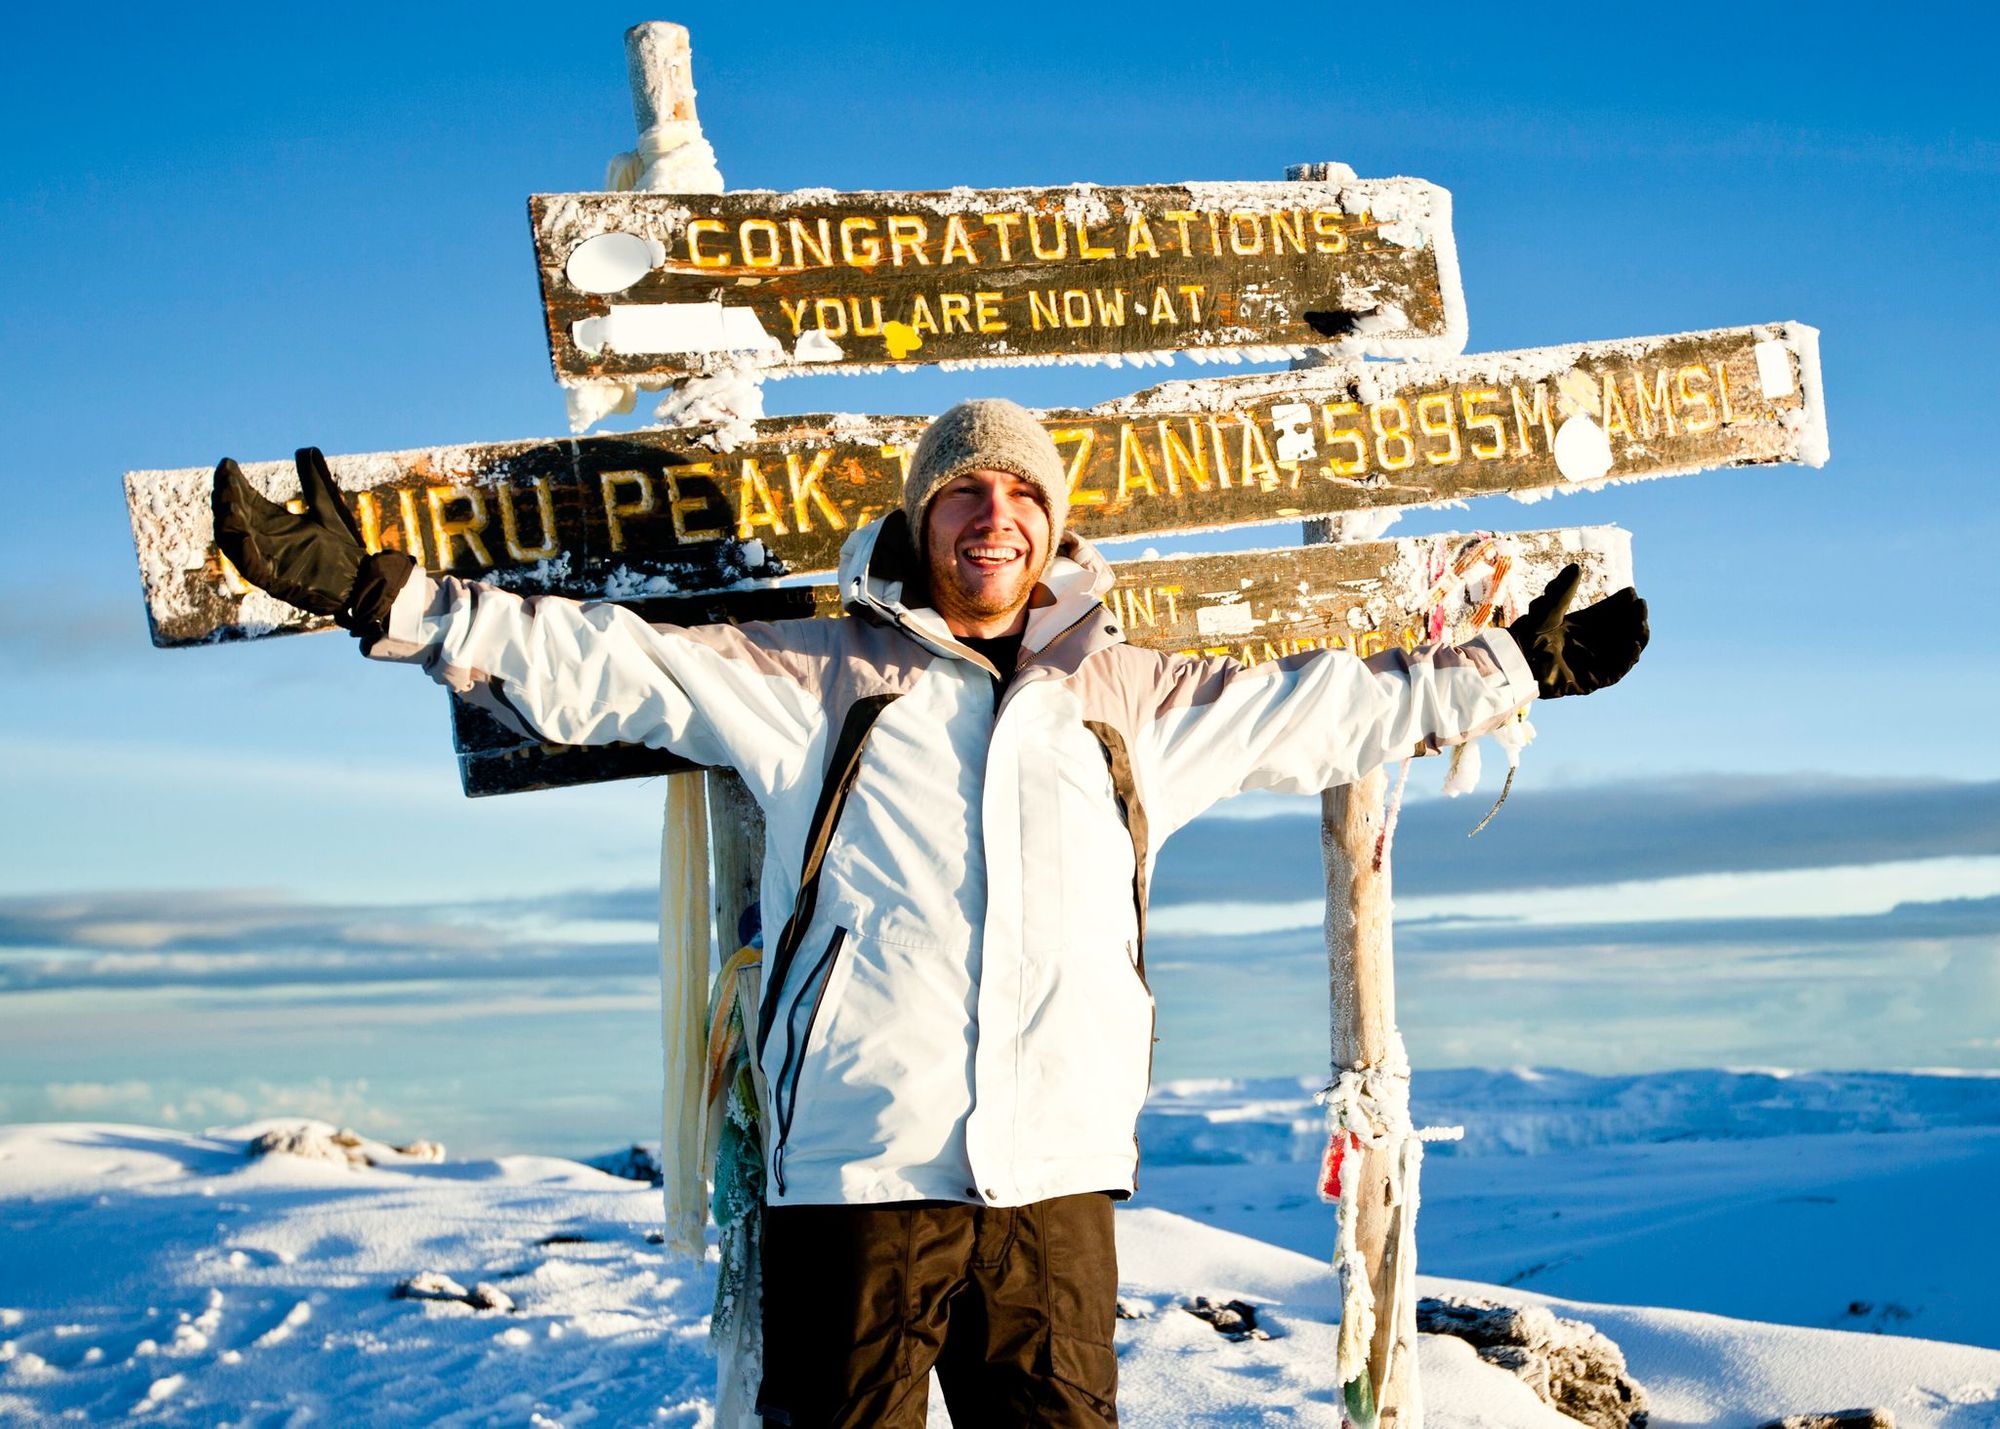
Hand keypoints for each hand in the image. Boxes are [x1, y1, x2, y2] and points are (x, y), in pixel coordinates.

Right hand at [213, 448, 413, 638]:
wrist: (363, 581)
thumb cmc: (343, 550)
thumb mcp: (328, 509)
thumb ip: (315, 482)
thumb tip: (306, 449)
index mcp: (274, 525)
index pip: (245, 501)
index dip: (234, 484)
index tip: (227, 464)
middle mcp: (266, 542)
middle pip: (235, 519)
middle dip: (227, 499)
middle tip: (225, 478)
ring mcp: (271, 562)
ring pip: (237, 543)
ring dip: (230, 523)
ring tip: (228, 503)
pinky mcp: (280, 582)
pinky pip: (256, 569)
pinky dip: (246, 554)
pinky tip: (243, 536)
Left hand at [1503, 563, 1648, 698]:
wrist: (1517, 660)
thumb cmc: (1528, 634)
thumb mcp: (1547, 609)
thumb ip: (1561, 591)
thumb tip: (1575, 567)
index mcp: (1584, 626)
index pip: (1611, 614)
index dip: (1622, 604)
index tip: (1630, 592)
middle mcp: (1592, 643)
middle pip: (1622, 630)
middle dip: (1634, 618)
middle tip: (1639, 605)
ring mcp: (1594, 662)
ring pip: (1624, 649)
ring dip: (1636, 636)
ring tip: (1641, 622)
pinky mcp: (1593, 680)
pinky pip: (1616, 671)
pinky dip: (1627, 659)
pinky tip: (1633, 644)